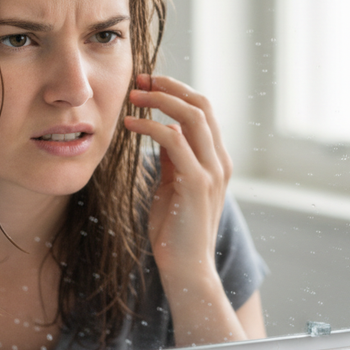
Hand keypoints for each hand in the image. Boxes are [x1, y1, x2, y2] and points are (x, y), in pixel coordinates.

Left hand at [124, 74, 246, 344]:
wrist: (186, 270)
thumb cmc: (175, 232)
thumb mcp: (174, 186)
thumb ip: (174, 159)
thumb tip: (166, 130)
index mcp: (216, 160)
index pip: (203, 110)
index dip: (176, 90)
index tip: (147, 83)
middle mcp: (219, 161)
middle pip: (202, 105)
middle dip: (169, 86)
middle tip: (139, 79)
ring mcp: (212, 171)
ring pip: (193, 116)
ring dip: (160, 99)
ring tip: (133, 96)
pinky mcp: (198, 184)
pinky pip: (175, 141)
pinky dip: (151, 127)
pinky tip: (129, 125)